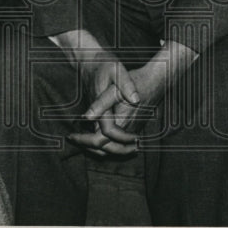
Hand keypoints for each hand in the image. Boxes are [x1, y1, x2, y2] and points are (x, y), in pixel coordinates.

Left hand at [70, 40, 196, 157]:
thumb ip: (101, 102)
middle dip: (88, 146)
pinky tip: (95, 133)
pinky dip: (106, 142)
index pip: (100, 141)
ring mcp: (133, 130)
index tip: (71, 136)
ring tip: (81, 139)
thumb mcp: (115, 86)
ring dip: (97, 146)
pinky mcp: (135, 127)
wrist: (157, 79)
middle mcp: (128, 130)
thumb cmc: (136, 78)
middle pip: (106, 149)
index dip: (83, 140)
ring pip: (113, 148)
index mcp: (122, 120)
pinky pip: (119, 142)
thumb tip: (87, 117)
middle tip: (73, 138)